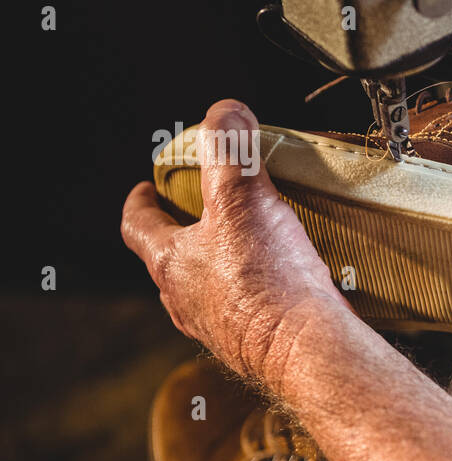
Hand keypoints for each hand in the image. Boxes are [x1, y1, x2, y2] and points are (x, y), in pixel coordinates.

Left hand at [121, 100, 351, 387]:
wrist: (304, 349)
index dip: (140, 203)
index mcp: (171, 262)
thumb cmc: (267, 280)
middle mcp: (186, 300)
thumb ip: (230, 149)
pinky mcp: (254, 347)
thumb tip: (224, 111)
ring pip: (204, 293)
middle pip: (169, 262)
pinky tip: (282, 290)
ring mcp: (218, 329)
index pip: (137, 226)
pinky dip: (255, 298)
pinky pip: (246, 316)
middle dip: (182, 236)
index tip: (145, 189)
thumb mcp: (244, 196)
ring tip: (247, 252)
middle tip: (202, 216)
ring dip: (218, 271)